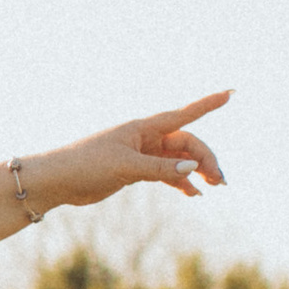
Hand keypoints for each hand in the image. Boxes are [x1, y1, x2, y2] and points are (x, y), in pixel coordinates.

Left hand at [42, 91, 230, 209]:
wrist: (59, 180)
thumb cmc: (87, 165)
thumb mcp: (125, 167)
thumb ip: (160, 169)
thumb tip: (192, 169)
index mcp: (143, 128)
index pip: (183, 114)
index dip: (207, 105)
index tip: (230, 94)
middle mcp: (146, 138)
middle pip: (187, 144)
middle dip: (205, 159)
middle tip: (219, 180)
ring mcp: (142, 155)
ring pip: (179, 160)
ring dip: (197, 171)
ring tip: (214, 186)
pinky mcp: (136, 171)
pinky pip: (166, 174)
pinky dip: (181, 182)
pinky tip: (194, 194)